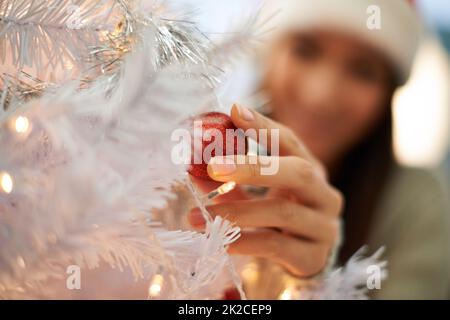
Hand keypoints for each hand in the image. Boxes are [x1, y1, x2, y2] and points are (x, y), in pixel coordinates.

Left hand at [188, 104, 342, 277]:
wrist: (304, 261)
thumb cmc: (278, 219)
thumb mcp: (257, 194)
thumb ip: (230, 182)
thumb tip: (192, 168)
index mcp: (311, 170)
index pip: (290, 141)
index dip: (263, 127)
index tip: (234, 112)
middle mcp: (324, 195)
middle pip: (298, 172)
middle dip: (253, 168)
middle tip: (213, 167)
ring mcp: (323, 227)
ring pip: (282, 212)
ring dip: (237, 211)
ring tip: (199, 215)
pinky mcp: (313, 257)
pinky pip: (275, 246)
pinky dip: (244, 242)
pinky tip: (221, 242)